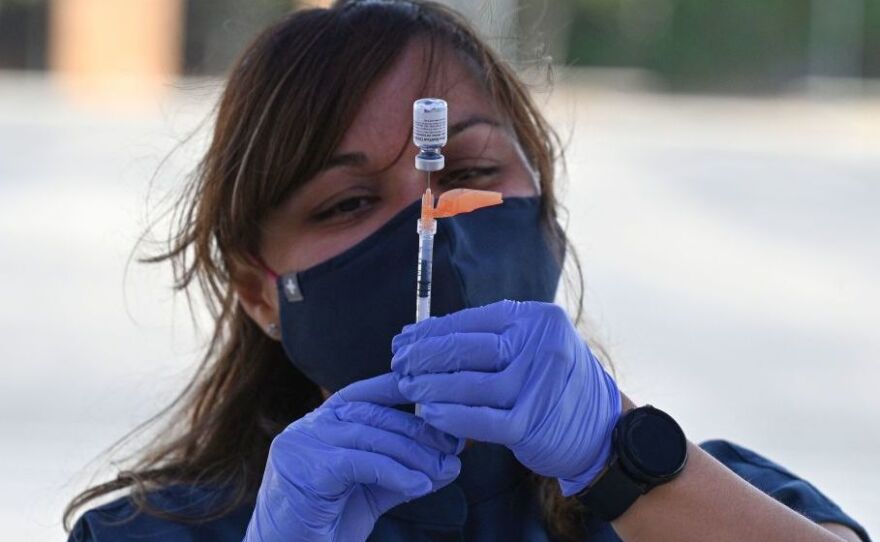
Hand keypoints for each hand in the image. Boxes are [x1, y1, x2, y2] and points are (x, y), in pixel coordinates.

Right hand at [243, 373, 463, 541]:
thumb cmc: (324, 526)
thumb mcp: (369, 492)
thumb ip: (400, 471)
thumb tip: (449, 463)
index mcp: (320, 424)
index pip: (363, 395)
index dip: (398, 390)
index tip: (436, 395)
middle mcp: (308, 427)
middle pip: (373, 416)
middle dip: (418, 431)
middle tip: (453, 448)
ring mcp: (303, 444)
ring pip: (370, 437)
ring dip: (414, 454)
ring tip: (443, 470)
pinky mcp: (307, 469)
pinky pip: (361, 463)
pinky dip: (396, 473)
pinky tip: (421, 485)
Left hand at [390, 300, 621, 494]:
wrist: (602, 431)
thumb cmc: (554, 387)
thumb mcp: (532, 349)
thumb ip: (490, 341)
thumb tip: (425, 338)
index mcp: (537, 319)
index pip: (471, 321)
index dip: (431, 332)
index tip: (403, 341)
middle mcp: (541, 345)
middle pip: (466, 348)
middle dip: (424, 356)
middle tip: (398, 364)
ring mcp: (539, 384)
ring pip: (469, 383)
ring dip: (431, 386)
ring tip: (408, 387)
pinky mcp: (533, 423)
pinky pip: (480, 420)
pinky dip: (451, 417)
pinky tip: (430, 413)